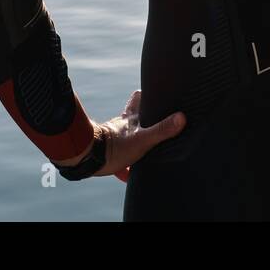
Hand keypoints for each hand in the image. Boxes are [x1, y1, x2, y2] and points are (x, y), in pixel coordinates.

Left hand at [56, 90, 185, 181]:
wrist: (87, 158)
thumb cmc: (115, 146)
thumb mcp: (143, 139)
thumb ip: (162, 130)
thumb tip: (182, 117)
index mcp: (130, 118)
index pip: (139, 98)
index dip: (146, 95)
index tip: (156, 95)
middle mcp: (121, 126)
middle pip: (133, 118)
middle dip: (142, 122)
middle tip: (155, 127)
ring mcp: (112, 138)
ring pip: (125, 139)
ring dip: (134, 146)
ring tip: (145, 155)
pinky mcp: (105, 153)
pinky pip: (117, 159)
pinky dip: (123, 167)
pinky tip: (127, 175)